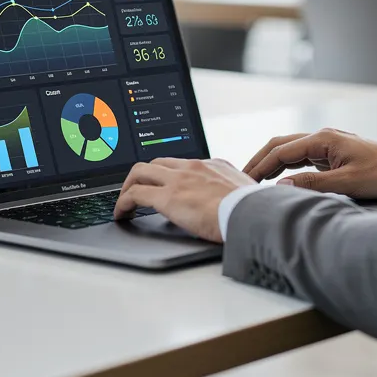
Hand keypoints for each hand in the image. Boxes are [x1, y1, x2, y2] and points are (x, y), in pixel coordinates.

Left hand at [113, 158, 255, 242]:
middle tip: (137, 191)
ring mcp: (178, 179)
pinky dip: (123, 203)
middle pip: (157, 162)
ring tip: (124, 203)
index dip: (167, 174)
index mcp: (213, 165)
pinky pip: (135, 195)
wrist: (253, 214)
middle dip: (143, 176)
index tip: (162, 184)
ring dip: (129, 186)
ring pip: (140, 172)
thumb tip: (234, 202)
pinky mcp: (168, 197)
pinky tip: (122, 214)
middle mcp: (193, 166)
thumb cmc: (255, 210)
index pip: (182, 163)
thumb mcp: (245, 193)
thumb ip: (233, 193)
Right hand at [243, 128, 376, 198]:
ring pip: (290, 149)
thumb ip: (312, 184)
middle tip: (242, 179)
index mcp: (322, 139)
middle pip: (280, 145)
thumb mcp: (347, 183)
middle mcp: (322, 137)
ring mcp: (328, 144)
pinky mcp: (333, 153)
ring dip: (272, 162)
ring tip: (255, 180)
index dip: (259, 166)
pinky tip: (281, 178)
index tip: (244, 181)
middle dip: (259, 161)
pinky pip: (302, 157)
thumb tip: (281, 187)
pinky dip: (287, 166)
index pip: (280, 151)